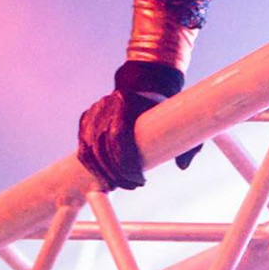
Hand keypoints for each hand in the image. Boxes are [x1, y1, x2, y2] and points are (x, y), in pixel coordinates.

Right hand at [75, 60, 199, 190]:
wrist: (143, 84)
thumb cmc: (161, 104)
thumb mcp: (178, 118)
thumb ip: (185, 139)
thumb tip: (183, 167)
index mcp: (125, 101)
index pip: (118, 137)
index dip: (126, 164)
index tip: (141, 179)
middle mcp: (105, 105)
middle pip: (103, 148)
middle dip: (116, 174)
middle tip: (132, 186)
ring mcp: (93, 112)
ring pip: (90, 151)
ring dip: (103, 174)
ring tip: (119, 185)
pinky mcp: (85, 120)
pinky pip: (83, 149)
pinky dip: (92, 167)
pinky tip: (104, 178)